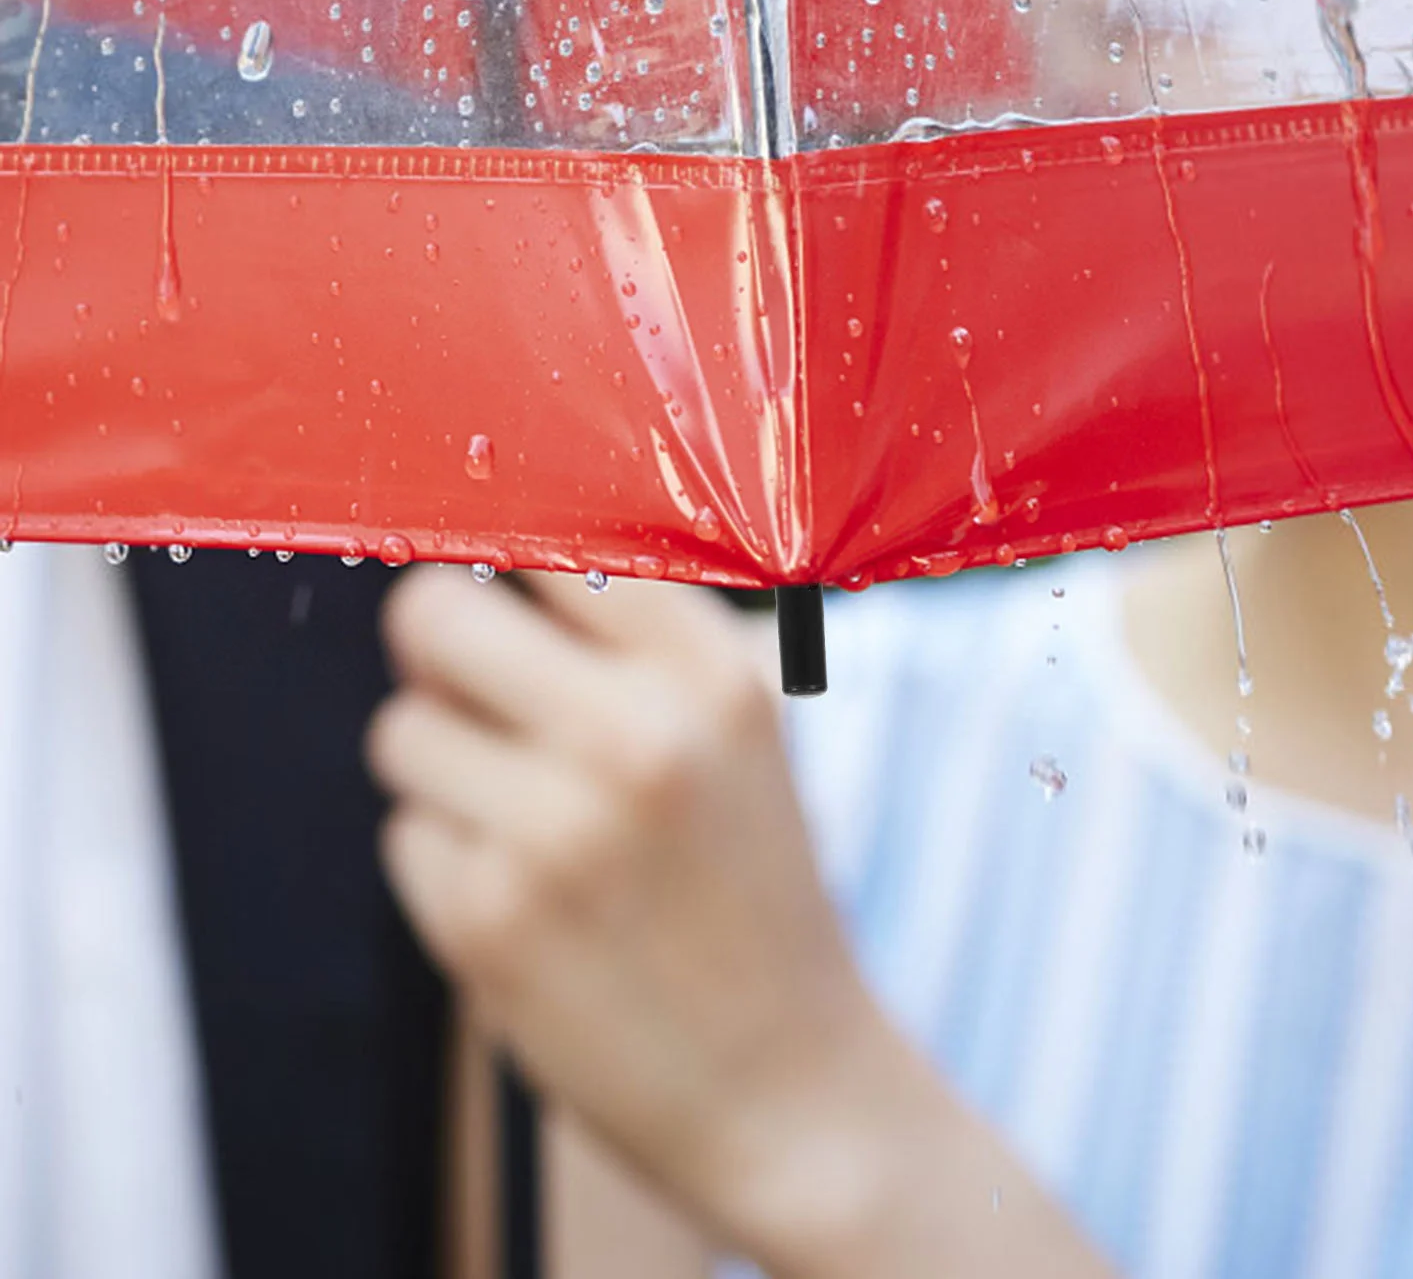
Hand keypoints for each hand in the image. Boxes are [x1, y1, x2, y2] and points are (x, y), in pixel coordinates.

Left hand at [371, 568, 1110, 1278]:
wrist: (791, 1089)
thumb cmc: (755, 896)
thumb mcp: (740, 742)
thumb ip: (635, 650)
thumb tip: (484, 570)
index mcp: (711, 675)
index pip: (549, 545)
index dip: (508, 571)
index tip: (501, 596)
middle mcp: (635, 735)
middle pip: (429, 612)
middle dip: (434, 648)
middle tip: (464, 684)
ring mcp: (554, 830)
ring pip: (400, 731)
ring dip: (444, 768)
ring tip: (527, 820)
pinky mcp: (486, 923)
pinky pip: (407, 836)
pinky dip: (449, 860)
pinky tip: (530, 903)